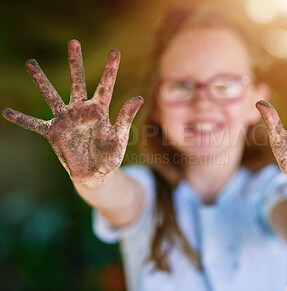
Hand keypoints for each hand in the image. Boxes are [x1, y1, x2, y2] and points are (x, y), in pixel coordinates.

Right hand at [3, 40, 142, 184]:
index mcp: (100, 110)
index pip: (106, 85)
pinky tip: (8, 112)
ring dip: (41, 80)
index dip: (111, 69)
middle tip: (73, 42)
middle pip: (77, 82)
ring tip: (31, 63)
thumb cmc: (110, 155)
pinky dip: (23, 119)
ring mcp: (66, 120)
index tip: (115, 50)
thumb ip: (126, 117)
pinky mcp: (54, 133)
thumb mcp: (120, 136)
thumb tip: (139, 97)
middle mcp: (81, 110)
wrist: (96, 173)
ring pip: (52, 96)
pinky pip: (35, 124)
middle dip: (75, 63)